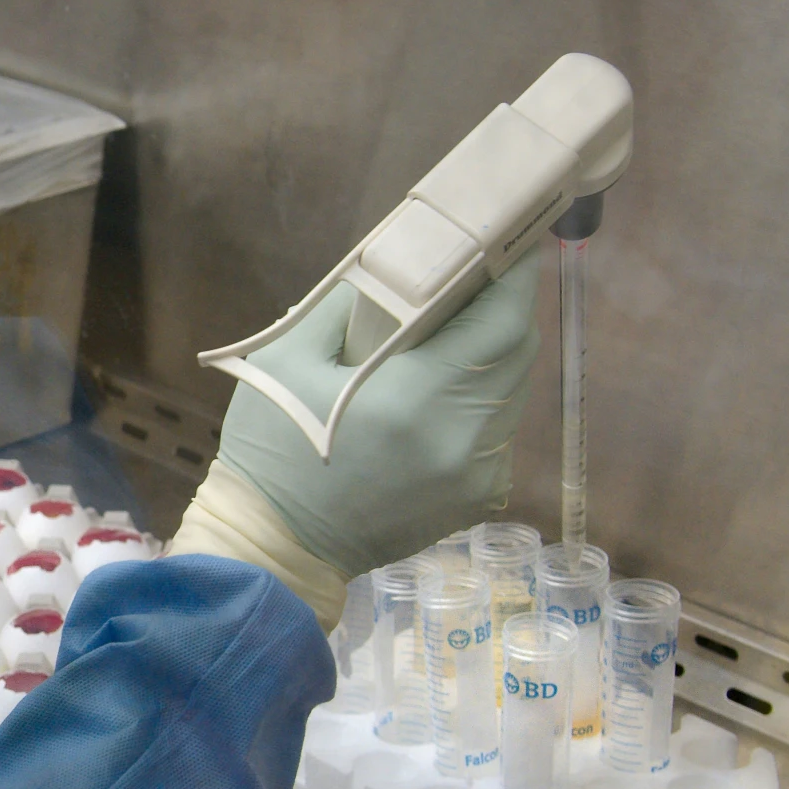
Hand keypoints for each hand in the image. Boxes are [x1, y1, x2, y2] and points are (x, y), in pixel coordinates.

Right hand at [214, 248, 541, 579]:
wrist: (275, 547)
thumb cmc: (271, 449)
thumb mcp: (286, 361)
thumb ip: (344, 305)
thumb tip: (393, 267)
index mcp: (417, 398)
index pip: (501, 320)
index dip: (514, 274)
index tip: (508, 241)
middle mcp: (463, 437)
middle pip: (516, 353)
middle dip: (503, 309)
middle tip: (474, 281)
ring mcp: (477, 474)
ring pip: (511, 393)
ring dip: (491, 357)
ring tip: (450, 338)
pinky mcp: (475, 499)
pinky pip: (497, 434)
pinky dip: (479, 403)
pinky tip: (438, 398)